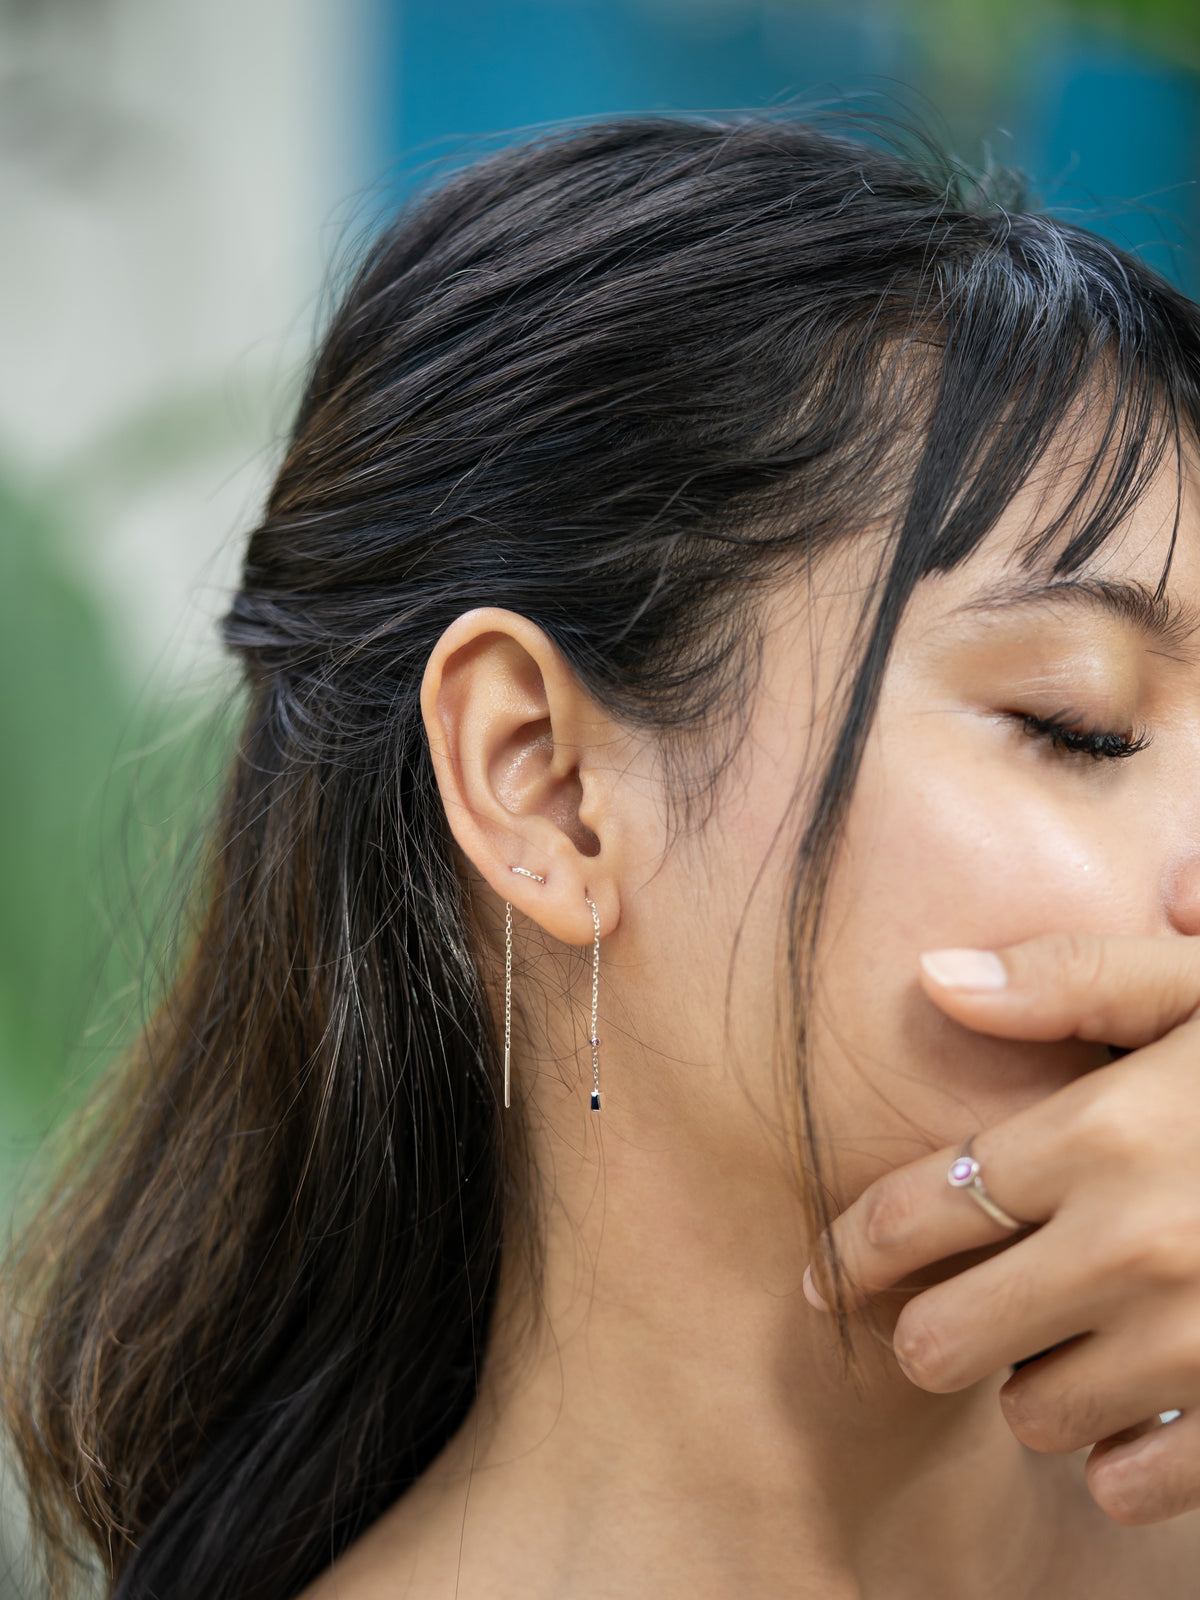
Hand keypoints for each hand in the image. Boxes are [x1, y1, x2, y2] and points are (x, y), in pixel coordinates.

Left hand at [804, 932, 1199, 1524]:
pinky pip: (1131, 1481)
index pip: (914, 1212)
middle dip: (929, 1327)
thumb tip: (933, 979)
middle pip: (945, 1336)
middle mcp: (1131, 1247)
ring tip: (1067, 1334)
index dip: (851, 1248)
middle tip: (945, 1311)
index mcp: (1099, 1135)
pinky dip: (1115, 1451)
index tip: (829, 1267)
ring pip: (1029, 1412)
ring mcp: (1196, 1343)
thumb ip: (1068, 980)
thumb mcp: (1199, 987)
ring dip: (1029, 1379)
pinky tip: (1137, 1399)